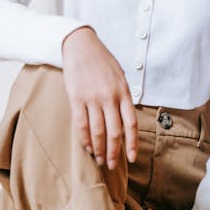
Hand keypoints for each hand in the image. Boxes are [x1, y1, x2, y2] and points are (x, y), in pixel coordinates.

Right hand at [61, 26, 137, 168]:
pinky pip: (81, 125)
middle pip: (114, 132)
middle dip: (113, 152)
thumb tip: (124, 119)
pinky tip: (87, 147)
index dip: (132, 143)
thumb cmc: (101, 61)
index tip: (132, 158)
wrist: (81, 45)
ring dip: (98, 149)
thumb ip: (122, 96)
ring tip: (98, 159)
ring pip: (97, 132)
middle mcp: (110, 96)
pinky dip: (85, 139)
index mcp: (123, 91)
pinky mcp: (77, 98)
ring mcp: (93, 98)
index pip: (131, 123)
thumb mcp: (119, 75)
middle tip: (111, 164)